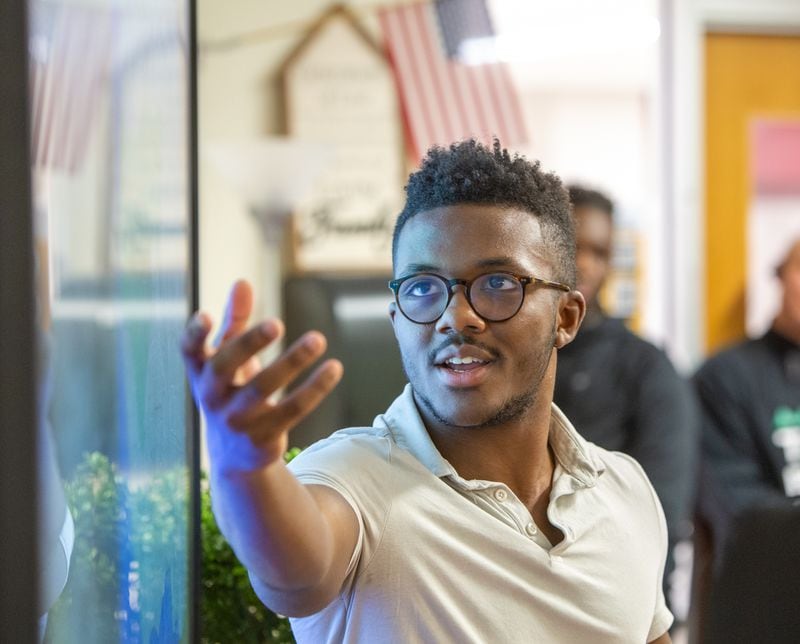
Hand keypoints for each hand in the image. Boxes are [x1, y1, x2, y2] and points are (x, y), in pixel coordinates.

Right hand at [181, 280, 342, 473]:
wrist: (235, 456)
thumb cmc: (231, 391)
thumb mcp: (228, 358)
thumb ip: (234, 320)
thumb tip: (242, 281)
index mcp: (202, 373)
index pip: (190, 351)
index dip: (195, 334)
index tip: (206, 315)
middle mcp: (213, 396)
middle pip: (227, 366)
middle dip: (249, 343)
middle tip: (277, 322)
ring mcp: (237, 419)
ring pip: (264, 388)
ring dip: (292, 361)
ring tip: (318, 338)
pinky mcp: (264, 436)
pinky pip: (293, 409)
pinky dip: (315, 388)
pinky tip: (334, 368)